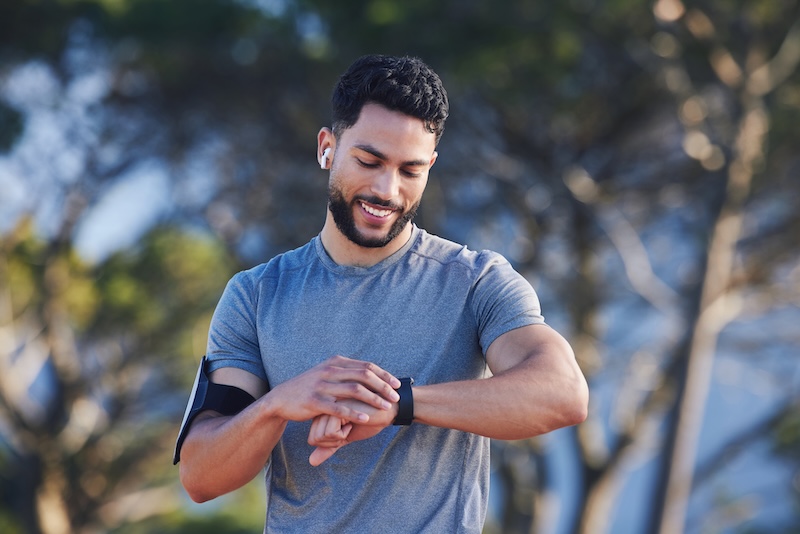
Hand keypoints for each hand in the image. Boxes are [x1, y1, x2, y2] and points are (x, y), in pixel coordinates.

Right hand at [266, 355, 399, 424]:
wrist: (282, 399)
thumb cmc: (309, 387)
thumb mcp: (327, 373)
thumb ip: (346, 370)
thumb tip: (370, 372)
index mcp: (336, 362)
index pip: (366, 366)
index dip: (384, 375)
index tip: (398, 384)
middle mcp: (330, 370)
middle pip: (364, 375)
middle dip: (383, 386)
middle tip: (396, 397)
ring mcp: (322, 385)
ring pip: (354, 390)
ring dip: (373, 399)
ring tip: (386, 407)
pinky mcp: (315, 401)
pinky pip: (339, 408)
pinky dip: (355, 413)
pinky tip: (366, 419)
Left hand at [307, 398, 397, 465]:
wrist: (388, 410)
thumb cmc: (368, 421)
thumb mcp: (345, 437)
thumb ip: (328, 448)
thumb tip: (311, 462)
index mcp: (321, 411)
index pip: (312, 439)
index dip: (330, 443)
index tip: (345, 431)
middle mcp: (322, 406)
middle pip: (314, 439)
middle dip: (334, 441)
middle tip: (349, 428)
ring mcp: (328, 405)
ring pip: (321, 436)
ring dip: (340, 437)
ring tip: (352, 423)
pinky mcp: (336, 407)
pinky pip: (331, 432)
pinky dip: (345, 433)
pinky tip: (356, 420)